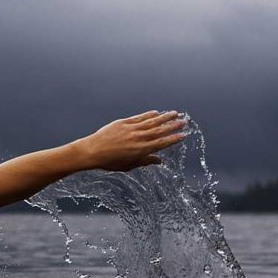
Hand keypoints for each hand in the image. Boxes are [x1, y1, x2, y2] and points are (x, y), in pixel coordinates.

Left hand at [72, 110, 187, 171]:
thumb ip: (145, 162)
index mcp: (141, 150)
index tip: (184, 135)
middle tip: (184, 121)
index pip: (162, 143)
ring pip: (152, 122)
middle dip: (173, 125)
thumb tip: (160, 161)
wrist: (92, 151)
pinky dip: (148, 115)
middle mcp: (138, 138)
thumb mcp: (129, 165)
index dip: (174, 139)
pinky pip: (139, 118)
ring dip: (164, 117)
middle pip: (160, 130)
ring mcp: (131, 129)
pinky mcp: (124, 123)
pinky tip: (156, 112)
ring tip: (175, 113)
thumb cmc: (110, 162)